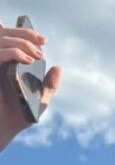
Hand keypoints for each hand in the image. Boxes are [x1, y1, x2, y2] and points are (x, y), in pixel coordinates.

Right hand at [0, 19, 61, 139]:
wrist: (2, 131)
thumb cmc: (18, 117)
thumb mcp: (39, 100)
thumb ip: (48, 85)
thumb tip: (58, 68)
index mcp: (4, 64)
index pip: (9, 37)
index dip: (24, 33)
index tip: (42, 40)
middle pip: (3, 34)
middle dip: (24, 34)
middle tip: (41, 42)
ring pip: (0, 40)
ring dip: (21, 42)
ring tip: (37, 55)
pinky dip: (13, 52)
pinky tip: (27, 60)